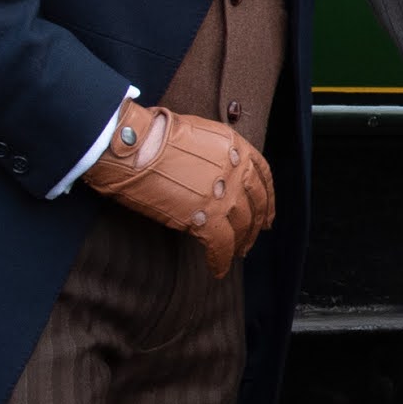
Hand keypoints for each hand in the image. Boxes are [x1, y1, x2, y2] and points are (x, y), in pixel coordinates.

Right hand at [85, 100, 275, 279]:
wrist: (135, 143)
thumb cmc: (153, 134)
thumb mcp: (198, 134)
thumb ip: (214, 155)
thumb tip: (212, 174)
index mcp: (235, 148)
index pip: (262, 176)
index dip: (267, 198)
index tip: (266, 213)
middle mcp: (236, 171)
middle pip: (254, 204)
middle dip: (255, 224)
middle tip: (253, 236)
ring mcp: (224, 195)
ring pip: (242, 226)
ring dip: (240, 242)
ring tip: (236, 253)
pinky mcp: (206, 217)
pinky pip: (221, 244)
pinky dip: (221, 259)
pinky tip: (218, 269)